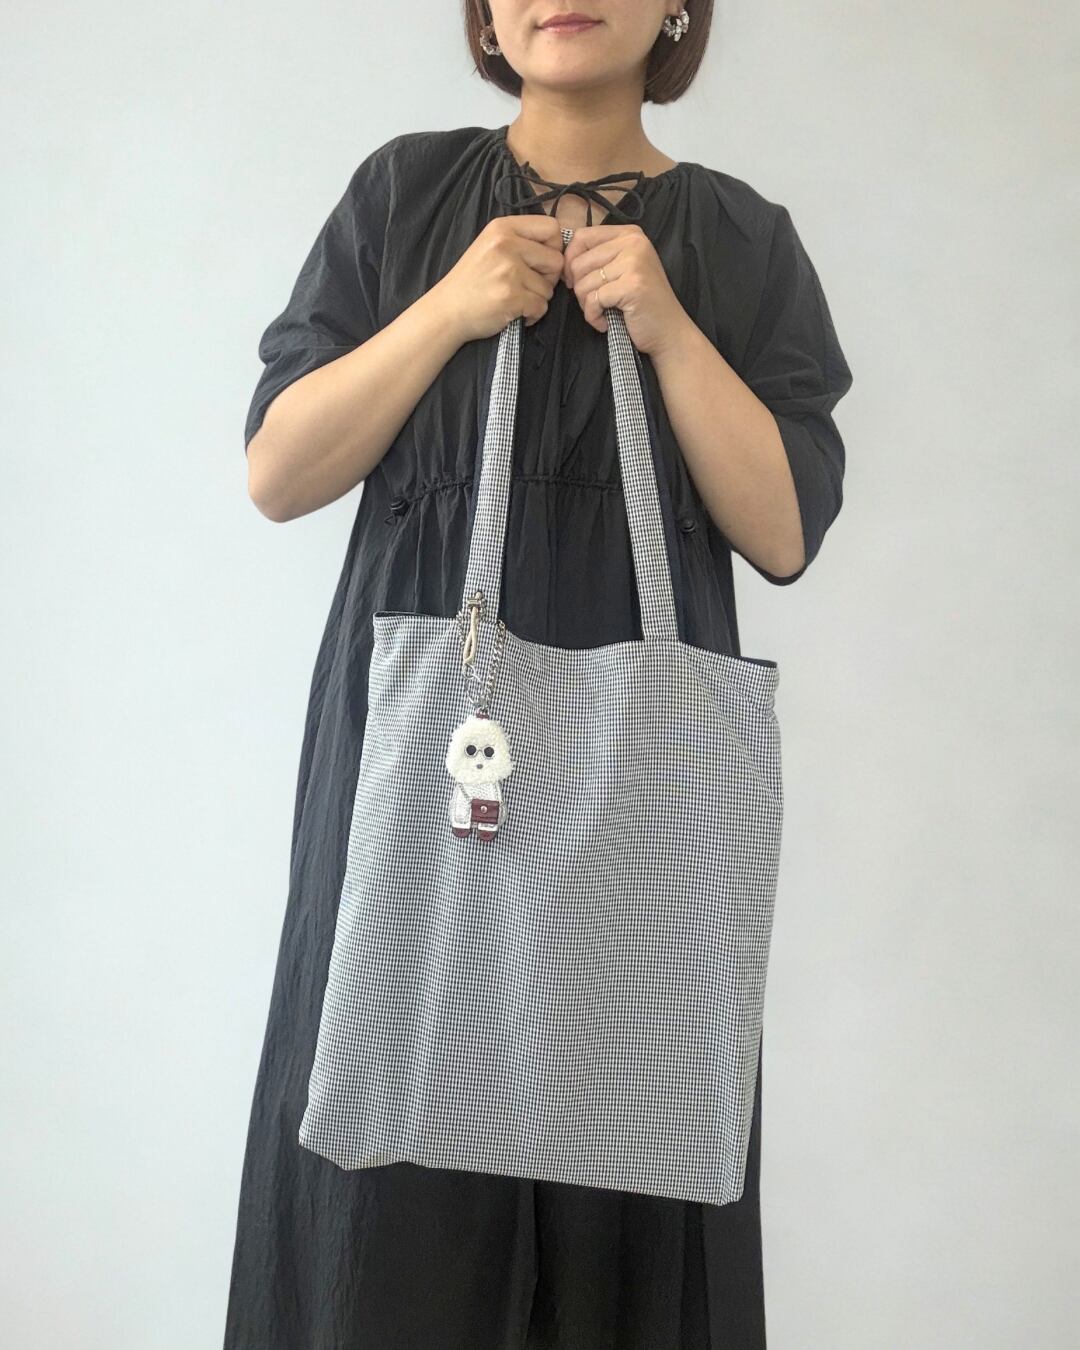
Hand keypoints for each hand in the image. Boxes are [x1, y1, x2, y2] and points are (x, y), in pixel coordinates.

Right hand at [430, 215, 565, 345]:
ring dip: (538, 299)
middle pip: (556, 259)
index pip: (552, 227)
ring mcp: (509, 271)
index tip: (541, 262)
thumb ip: (520, 242)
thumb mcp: (490, 246)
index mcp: (503, 228)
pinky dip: (532, 314)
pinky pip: (541, 307)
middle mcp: (506, 244)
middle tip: (529, 286)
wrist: (447, 310)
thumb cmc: (471, 281)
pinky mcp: (511, 296)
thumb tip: (558, 249)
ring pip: (549, 288)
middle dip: (548, 278)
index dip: (554, 247)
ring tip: (516, 299)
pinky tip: (516, 312)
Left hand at [561, 224, 692, 356]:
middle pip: (579, 262)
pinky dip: (593, 317)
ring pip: (583, 283)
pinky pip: (593, 301)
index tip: (576, 282)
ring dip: (586, 305)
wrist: (668, 331)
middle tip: (593, 304)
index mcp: (629, 233)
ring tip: (602, 313)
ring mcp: (634, 262)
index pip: (582, 237)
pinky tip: (605, 323)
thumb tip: (563, 260)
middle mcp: (633, 242)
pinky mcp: (631, 285)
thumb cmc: (642, 303)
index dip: (570, 262)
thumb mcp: (622, 269)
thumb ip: (599, 257)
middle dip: (579, 289)